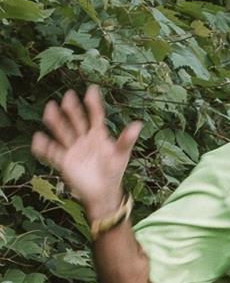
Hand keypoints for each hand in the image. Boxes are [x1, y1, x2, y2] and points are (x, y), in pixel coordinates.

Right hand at [31, 86, 141, 218]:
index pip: (95, 116)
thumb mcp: (121, 155)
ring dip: (55, 121)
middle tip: (68, 96)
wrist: (103, 192)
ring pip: (62, 132)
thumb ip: (127, 140)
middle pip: (76, 120)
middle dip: (72, 109)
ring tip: (50, 108)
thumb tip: (138, 124)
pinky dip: (43, 146)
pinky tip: (38, 137)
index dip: (93, 104)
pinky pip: (52, 152)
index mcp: (98, 135)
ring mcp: (72, 149)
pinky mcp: (64, 161)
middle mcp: (83, 139)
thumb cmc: (113, 172)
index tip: (91, 90)